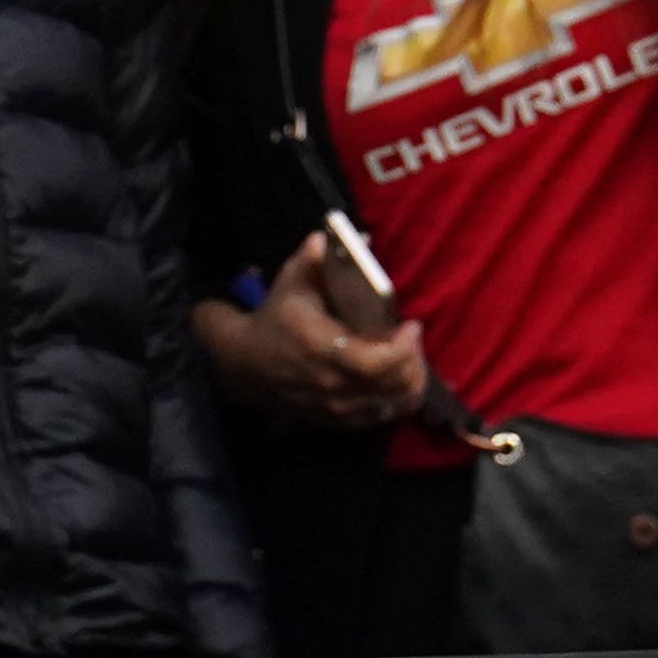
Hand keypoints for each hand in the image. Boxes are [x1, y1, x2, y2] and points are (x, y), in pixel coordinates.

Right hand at [190, 232, 430, 428]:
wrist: (243, 365)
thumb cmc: (274, 320)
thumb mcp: (289, 285)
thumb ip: (311, 261)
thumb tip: (327, 237)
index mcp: (321, 349)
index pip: (377, 362)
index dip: (404, 348)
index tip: (412, 326)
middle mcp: (330, 385)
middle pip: (394, 384)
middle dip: (414, 361)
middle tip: (412, 339)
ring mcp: (335, 407)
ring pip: (394, 404)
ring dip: (411, 382)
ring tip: (409, 358)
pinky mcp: (338, 420)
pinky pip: (383, 416)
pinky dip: (398, 399)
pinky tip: (397, 379)